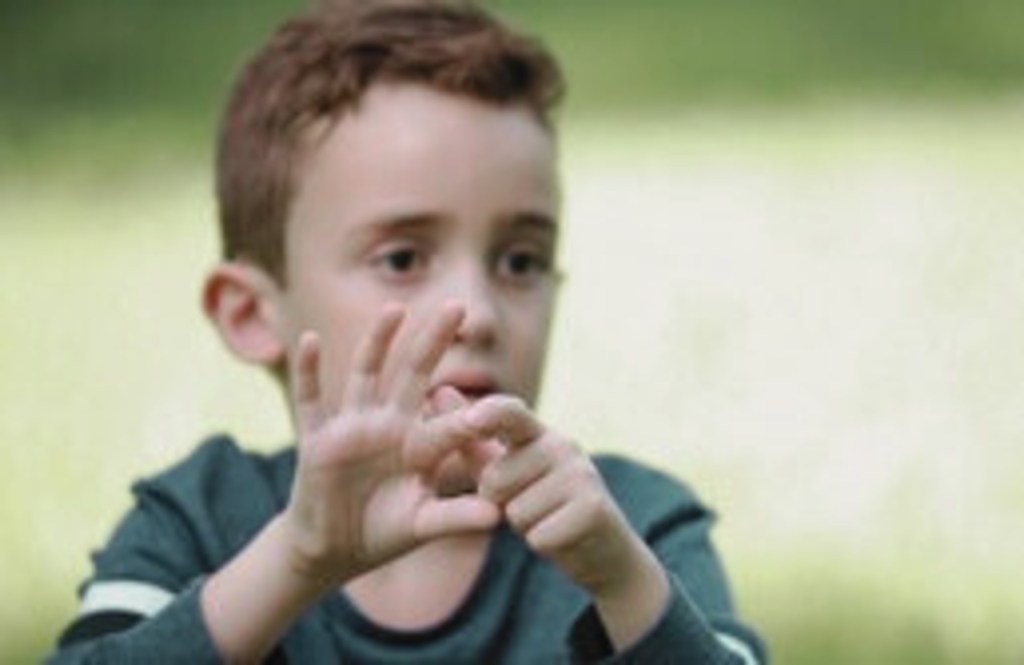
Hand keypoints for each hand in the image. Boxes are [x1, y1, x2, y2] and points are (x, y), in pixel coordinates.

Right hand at [281, 302, 500, 588]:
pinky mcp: (319, 439)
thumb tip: (497, 517)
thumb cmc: (384, 532)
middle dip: (434, 341)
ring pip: (366, 375)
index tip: (492, 397)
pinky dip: (308, 371)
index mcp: (419, 443)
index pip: (450, 420)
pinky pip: (312, 400)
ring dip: (377, 342)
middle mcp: (389, 424)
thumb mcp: (422, 526)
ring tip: (395, 310)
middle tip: (458, 306)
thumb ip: (455, 518)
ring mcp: (353, 427)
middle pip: (414, 374)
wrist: (333, 548)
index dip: (470, 412)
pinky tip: (310, 340)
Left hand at [415, 395, 669, 649]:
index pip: (510, 413)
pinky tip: (562, 537)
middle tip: (530, 505)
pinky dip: (543, 544)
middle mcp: (562, 445)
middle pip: (495, 479)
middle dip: (500, 503)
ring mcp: (582, 474)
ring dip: (524, 527)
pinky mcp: (593, 508)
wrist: (603, 549)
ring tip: (547, 519)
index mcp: (537, 434)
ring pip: (515, 512)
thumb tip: (437, 393)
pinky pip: (538, 536)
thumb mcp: (509, 472)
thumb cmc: (545, 506)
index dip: (489, 415)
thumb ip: (473, 440)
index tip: (469, 420)